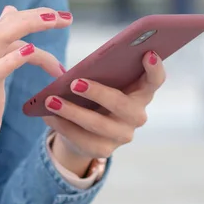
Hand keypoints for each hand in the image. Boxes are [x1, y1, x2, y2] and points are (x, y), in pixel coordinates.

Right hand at [0, 6, 71, 201]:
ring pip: (4, 36)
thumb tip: (9, 12)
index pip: (6, 26)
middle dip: (39, 16)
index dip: (33, 17)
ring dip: (34, 25)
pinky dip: (16, 57)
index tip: (59, 18)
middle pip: (6, 24)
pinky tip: (32, 52)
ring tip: (60, 24)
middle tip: (67, 17)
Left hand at [42, 51, 165, 175]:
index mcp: (142, 92)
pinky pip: (82, 139)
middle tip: (75, 83)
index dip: (155, 68)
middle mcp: (138, 115)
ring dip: (72, 111)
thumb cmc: (97, 94)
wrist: (86, 129)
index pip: (156, 80)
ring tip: (51, 101)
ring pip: (98, 124)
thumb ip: (101, 71)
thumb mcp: (102, 81)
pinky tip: (48, 116)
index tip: (147, 53)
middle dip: (98, 93)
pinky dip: (63, 126)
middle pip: (123, 105)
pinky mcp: (104, 150)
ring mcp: (123, 135)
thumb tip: (80, 69)